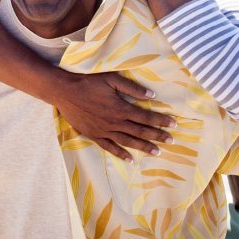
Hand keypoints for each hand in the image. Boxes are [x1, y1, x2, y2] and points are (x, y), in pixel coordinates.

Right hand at [51, 70, 174, 161]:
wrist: (64, 92)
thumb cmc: (88, 82)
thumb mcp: (111, 79)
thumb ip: (132, 88)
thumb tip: (151, 95)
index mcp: (121, 108)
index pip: (146, 116)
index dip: (161, 121)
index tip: (174, 124)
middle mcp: (115, 122)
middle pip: (140, 131)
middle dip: (157, 136)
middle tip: (171, 141)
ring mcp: (104, 131)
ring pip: (128, 141)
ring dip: (143, 147)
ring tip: (157, 152)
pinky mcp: (94, 135)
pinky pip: (109, 147)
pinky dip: (120, 154)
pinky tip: (130, 159)